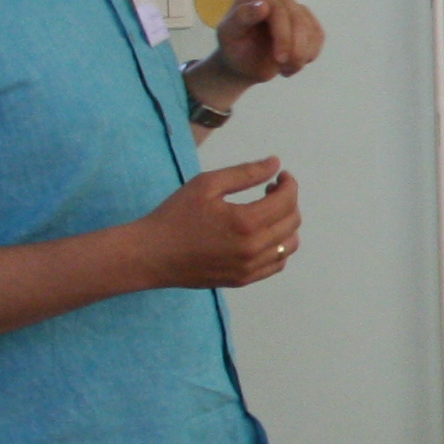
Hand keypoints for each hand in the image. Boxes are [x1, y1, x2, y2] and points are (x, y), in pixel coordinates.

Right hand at [133, 158, 299, 289]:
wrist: (151, 255)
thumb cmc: (175, 215)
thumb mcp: (207, 184)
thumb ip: (245, 173)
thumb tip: (275, 163)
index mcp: (246, 222)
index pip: (287, 201)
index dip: (289, 184)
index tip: (280, 175)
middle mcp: (253, 248)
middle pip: (292, 222)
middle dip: (288, 200)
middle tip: (270, 189)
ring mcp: (250, 268)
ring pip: (288, 245)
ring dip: (287, 224)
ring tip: (268, 211)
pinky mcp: (243, 279)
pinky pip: (276, 264)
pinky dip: (279, 247)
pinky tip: (264, 234)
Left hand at [212, 0, 324, 83]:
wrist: (243, 63)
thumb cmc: (234, 49)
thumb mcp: (229, 35)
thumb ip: (242, 18)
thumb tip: (263, 4)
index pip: (279, 11)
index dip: (284, 36)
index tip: (279, 59)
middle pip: (298, 20)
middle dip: (295, 49)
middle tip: (285, 70)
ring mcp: (292, 5)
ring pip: (311, 29)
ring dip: (302, 54)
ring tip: (286, 69)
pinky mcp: (305, 19)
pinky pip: (318, 35)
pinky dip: (310, 53)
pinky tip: (295, 63)